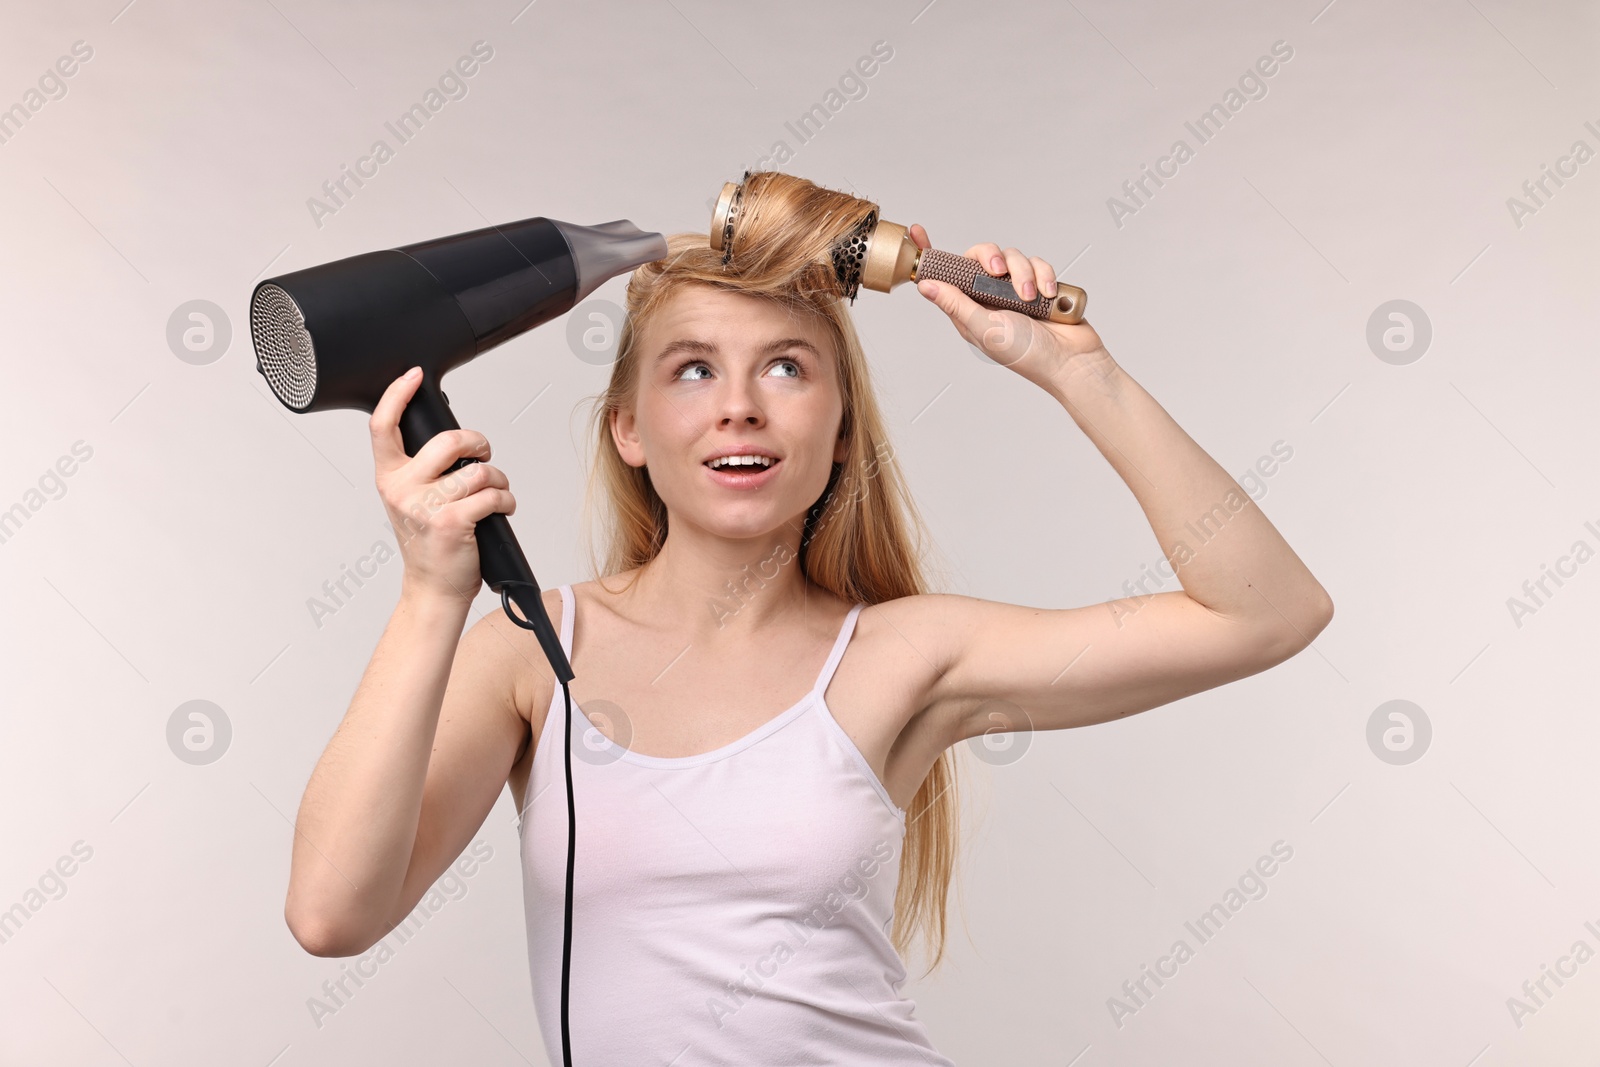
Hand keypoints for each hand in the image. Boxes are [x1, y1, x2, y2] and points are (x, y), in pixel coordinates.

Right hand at [369, 367, 516, 605]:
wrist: (434, 588)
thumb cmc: (430, 543)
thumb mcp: (411, 501)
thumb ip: (422, 470)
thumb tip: (456, 441)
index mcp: (389, 478)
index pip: (383, 426)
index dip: (397, 394)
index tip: (414, 375)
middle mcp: (402, 489)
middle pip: (448, 440)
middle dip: (479, 443)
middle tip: (485, 455)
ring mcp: (425, 506)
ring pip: (478, 470)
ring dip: (498, 479)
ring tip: (496, 492)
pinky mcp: (452, 521)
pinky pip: (491, 494)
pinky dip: (506, 500)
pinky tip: (502, 508)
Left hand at [909, 223, 1108, 393]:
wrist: (1071, 359)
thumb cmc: (1026, 354)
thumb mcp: (984, 328)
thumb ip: (956, 304)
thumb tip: (925, 285)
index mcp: (969, 308)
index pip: (944, 277)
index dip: (931, 255)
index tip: (917, 232)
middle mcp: (989, 296)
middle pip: (980, 256)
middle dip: (991, 258)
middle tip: (998, 272)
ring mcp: (1015, 289)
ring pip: (1012, 257)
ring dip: (1023, 274)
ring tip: (1031, 298)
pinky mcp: (1039, 284)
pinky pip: (1037, 263)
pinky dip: (1044, 276)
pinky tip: (1048, 295)